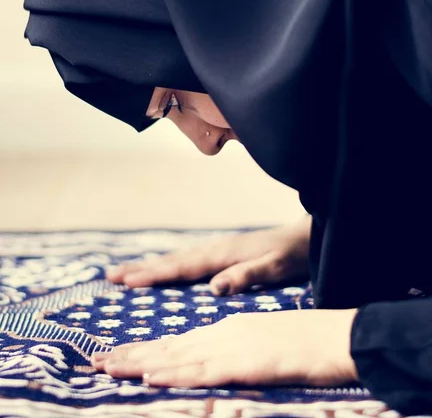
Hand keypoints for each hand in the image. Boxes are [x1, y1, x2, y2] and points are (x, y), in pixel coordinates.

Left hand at [91, 308, 358, 387]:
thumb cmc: (307, 342)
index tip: (119, 356)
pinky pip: (203, 371)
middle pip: (170, 346)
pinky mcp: (244, 363)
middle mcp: (223, 333)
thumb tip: (218, 363)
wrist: (337, 333)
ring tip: (108, 367)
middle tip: (97, 362)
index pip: (179, 342)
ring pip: (178, 356)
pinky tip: (151, 377)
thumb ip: (239, 351)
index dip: (147, 350)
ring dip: (141, 363)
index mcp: (228, 329)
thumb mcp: (265, 345)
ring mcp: (232, 346)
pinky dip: (174, 373)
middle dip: (132, 354)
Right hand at [106, 218, 310, 294]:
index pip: (182, 267)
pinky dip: (170, 263)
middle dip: (142, 268)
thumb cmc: (291, 255)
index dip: (154, 275)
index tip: (127, 281)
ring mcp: (219, 248)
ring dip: (152, 264)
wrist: (306, 235)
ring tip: (127, 271)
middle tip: (111, 276)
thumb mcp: (274, 268)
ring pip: (178, 257)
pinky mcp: (224, 251)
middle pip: (172, 260)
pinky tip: (166, 266)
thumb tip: (213, 287)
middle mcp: (215, 248)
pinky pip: (189, 258)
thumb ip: (245, 276)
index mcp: (223, 255)